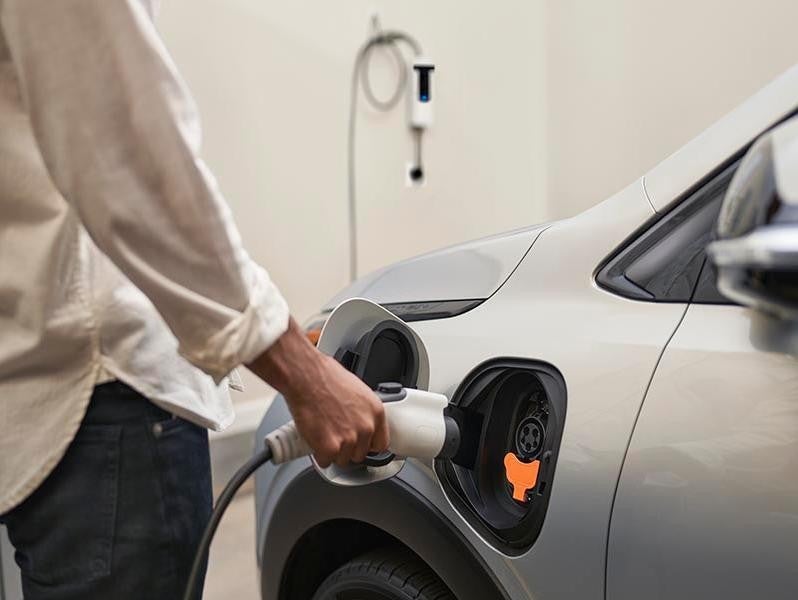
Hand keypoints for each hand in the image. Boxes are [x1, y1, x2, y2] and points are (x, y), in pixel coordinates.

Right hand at [247, 318, 388, 466]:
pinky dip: (317, 454)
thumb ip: (362, 411)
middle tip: (334, 434)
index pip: (381, 443)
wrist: (305, 375)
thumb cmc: (325, 377)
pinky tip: (314, 438)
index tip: (360, 444)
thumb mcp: (357, 391)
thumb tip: (359, 421)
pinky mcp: (329, 447)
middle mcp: (365, 427)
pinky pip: (325, 461)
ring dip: (331, 451)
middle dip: (347, 448)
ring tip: (322, 432)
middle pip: (360, 454)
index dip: (367, 445)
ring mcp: (348, 439)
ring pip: (342, 460)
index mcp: (375, 412)